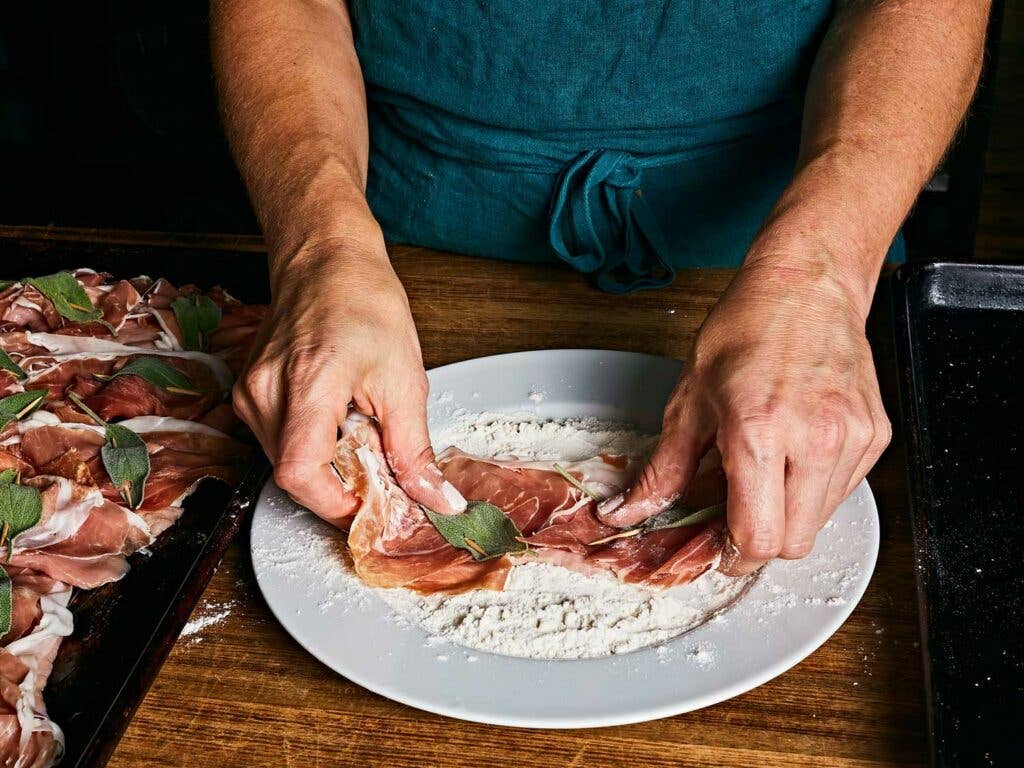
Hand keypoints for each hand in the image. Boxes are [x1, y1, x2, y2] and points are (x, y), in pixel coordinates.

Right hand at [233, 233, 464, 523]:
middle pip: (293, 475)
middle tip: (379, 472)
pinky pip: (278, 438)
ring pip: (284, 460)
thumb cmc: (363, 301)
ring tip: (361, 433)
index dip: (336, 504)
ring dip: (326, 465)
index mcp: (305, 386)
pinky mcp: (248, 390)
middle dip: (339, 487)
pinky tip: (339, 420)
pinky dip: (312, 444)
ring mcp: (249, 392)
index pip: (300, 474)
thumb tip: (434, 498)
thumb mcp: (404, 379)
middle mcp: (264, 392)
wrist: (326, 258)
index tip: (371, 505)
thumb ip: (413, 450)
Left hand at [598, 256, 890, 573]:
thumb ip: (664, 470)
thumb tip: (629, 512)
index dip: (733, 555)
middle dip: (760, 541)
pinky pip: (842, 491)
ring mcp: (852, 439)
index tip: (718, 546)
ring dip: (787, 515)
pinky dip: (813, 489)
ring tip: (763, 473)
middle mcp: (815, 440)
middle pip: (793, 544)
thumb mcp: (689, 400)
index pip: (757, 538)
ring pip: (820, 522)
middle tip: (735, 513)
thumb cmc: (745, 331)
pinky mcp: (876, 435)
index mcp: (760, 433)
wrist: (806, 285)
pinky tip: (792, 454)